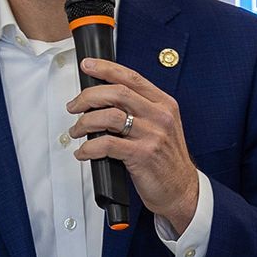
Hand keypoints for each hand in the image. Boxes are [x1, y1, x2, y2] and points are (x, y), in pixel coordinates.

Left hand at [67, 57, 200, 233]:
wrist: (182, 190)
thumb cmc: (167, 161)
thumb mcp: (161, 127)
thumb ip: (140, 111)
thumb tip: (104, 100)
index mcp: (164, 105)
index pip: (132, 77)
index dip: (106, 68)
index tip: (87, 65)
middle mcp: (159, 116)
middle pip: (117, 93)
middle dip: (88, 96)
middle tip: (74, 105)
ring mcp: (152, 135)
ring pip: (109, 117)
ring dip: (85, 122)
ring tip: (77, 131)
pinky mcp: (142, 156)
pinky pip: (107, 145)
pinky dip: (89, 147)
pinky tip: (84, 152)